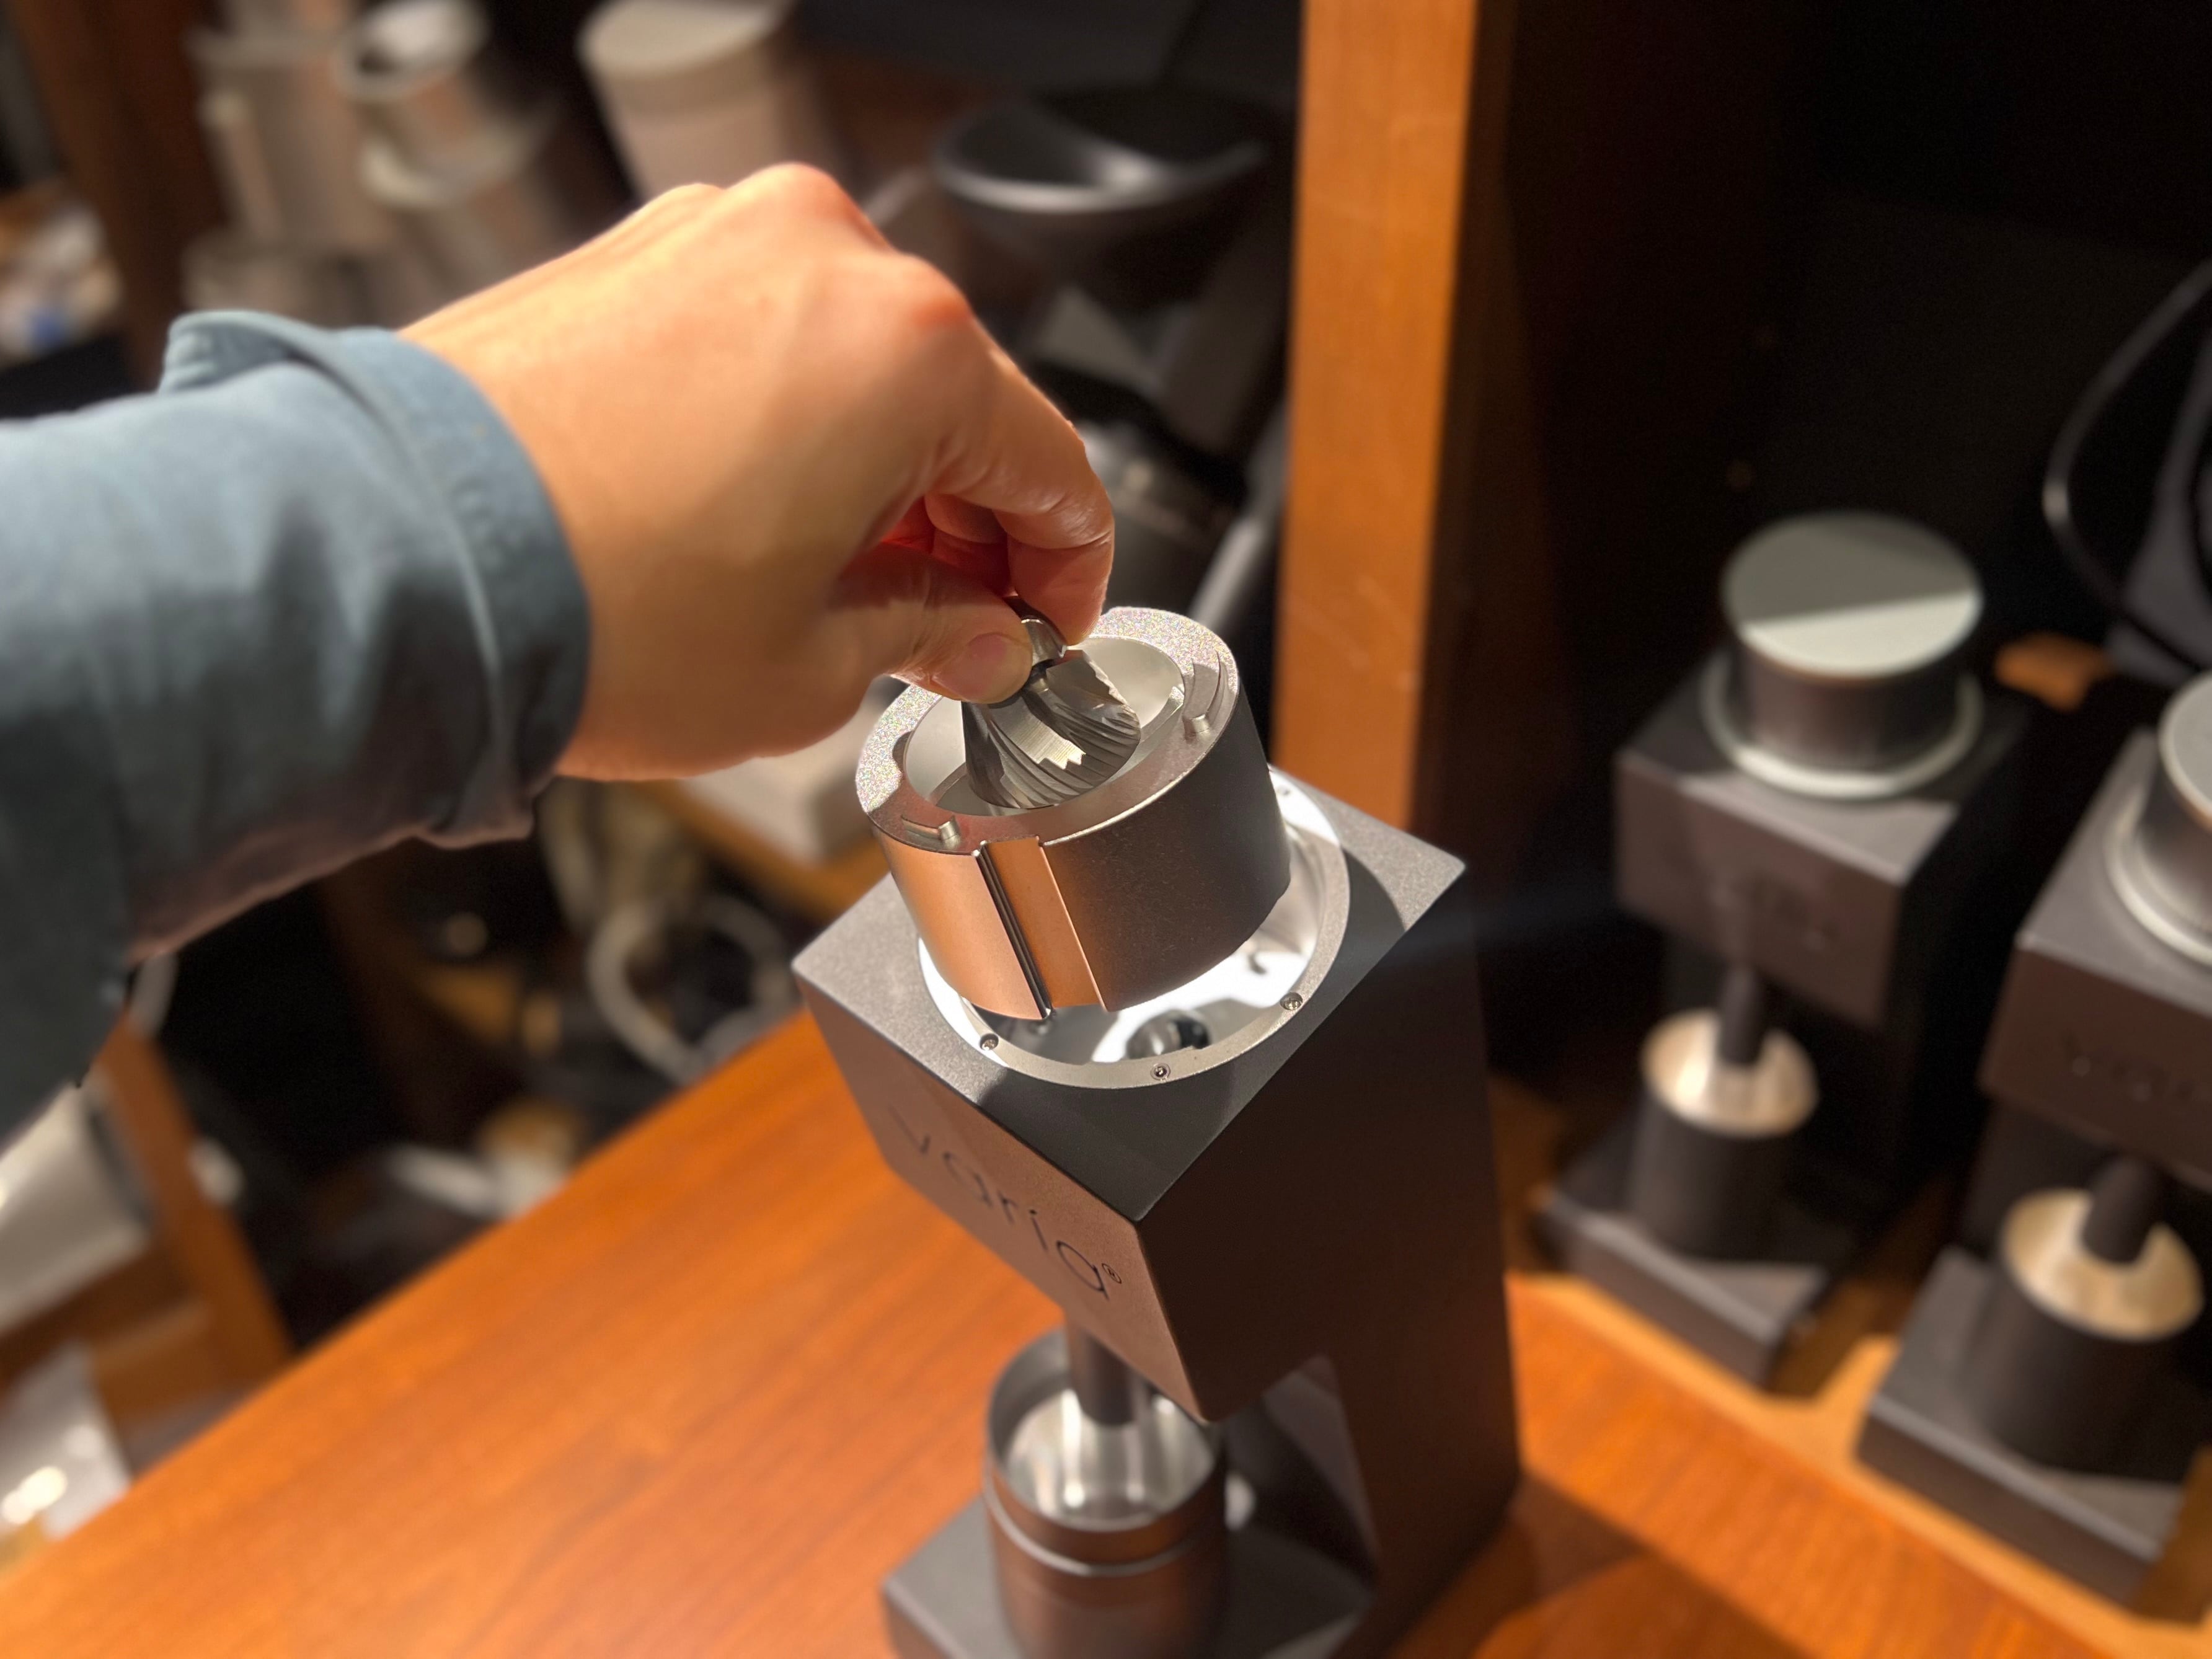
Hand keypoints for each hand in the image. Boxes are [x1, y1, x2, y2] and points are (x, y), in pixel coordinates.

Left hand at [405, 166, 1112, 779]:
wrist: (386, 566)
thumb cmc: (592, 613)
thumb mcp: (812, 670)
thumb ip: (930, 636)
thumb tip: (974, 634)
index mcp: (910, 349)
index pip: (1058, 470)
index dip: (1068, 575)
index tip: (1042, 631)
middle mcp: (822, 258)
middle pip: (961, 403)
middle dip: (970, 525)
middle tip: (949, 630)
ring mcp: (716, 240)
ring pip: (859, 362)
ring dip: (879, 472)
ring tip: (840, 586)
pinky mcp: (631, 256)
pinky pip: (761, 336)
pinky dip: (788, 423)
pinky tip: (756, 522)